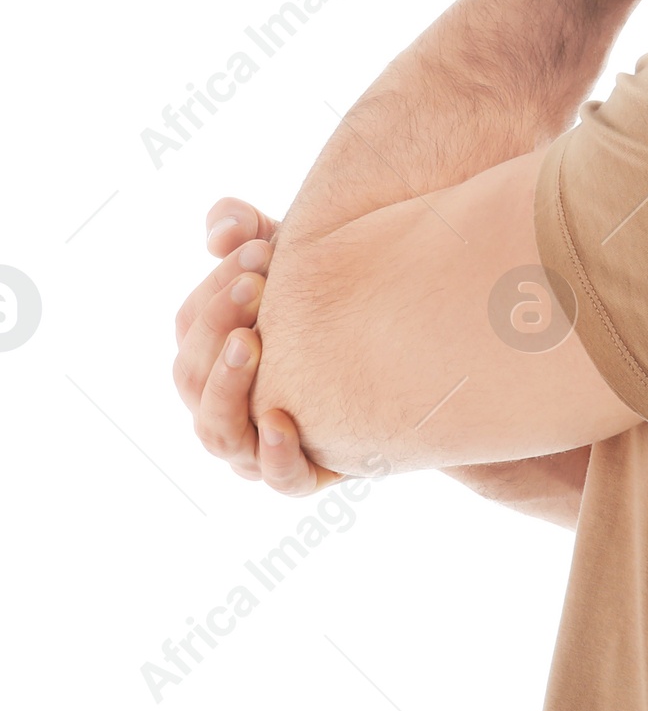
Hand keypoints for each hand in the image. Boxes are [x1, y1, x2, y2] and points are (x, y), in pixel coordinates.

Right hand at [172, 197, 340, 494]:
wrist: (397, 344)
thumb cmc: (329, 295)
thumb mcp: (291, 255)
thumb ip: (249, 231)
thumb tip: (222, 230)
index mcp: (210, 355)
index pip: (188, 326)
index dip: (215, 288)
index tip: (259, 248)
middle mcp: (222, 406)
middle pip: (191, 376)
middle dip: (219, 323)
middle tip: (259, 279)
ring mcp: (257, 445)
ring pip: (217, 433)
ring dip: (229, 386)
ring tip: (251, 340)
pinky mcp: (307, 472)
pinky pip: (280, 480)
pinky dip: (275, 456)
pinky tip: (282, 420)